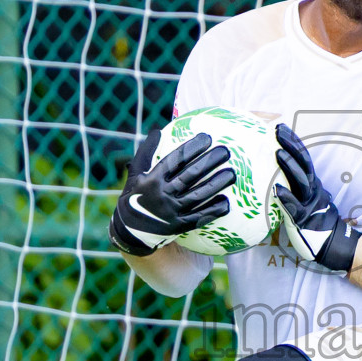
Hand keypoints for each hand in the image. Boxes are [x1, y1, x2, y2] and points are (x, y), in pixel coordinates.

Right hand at [109, 129, 234, 255]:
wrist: (130, 229)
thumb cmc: (135, 195)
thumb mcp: (136, 173)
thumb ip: (146, 152)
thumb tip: (157, 131)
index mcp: (152, 179)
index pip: (175, 160)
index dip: (192, 148)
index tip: (207, 138)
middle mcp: (162, 194)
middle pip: (190, 175)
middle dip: (209, 162)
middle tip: (226, 151)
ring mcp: (171, 211)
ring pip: (198, 195)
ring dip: (216, 184)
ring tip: (232, 174)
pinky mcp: (178, 226)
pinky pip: (199, 217)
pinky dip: (213, 210)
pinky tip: (226, 203)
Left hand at [273, 123, 359, 273]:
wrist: (333, 245)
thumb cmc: (316, 223)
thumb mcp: (308, 200)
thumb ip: (297, 187)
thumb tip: (279, 175)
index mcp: (313, 184)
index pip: (303, 158)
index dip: (293, 141)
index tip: (281, 127)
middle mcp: (313, 190)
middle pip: (303, 163)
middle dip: (291, 145)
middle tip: (277, 130)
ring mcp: (309, 204)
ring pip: (301, 181)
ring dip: (289, 166)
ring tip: (277, 153)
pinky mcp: (304, 220)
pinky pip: (294, 207)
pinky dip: (287, 198)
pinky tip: (276, 190)